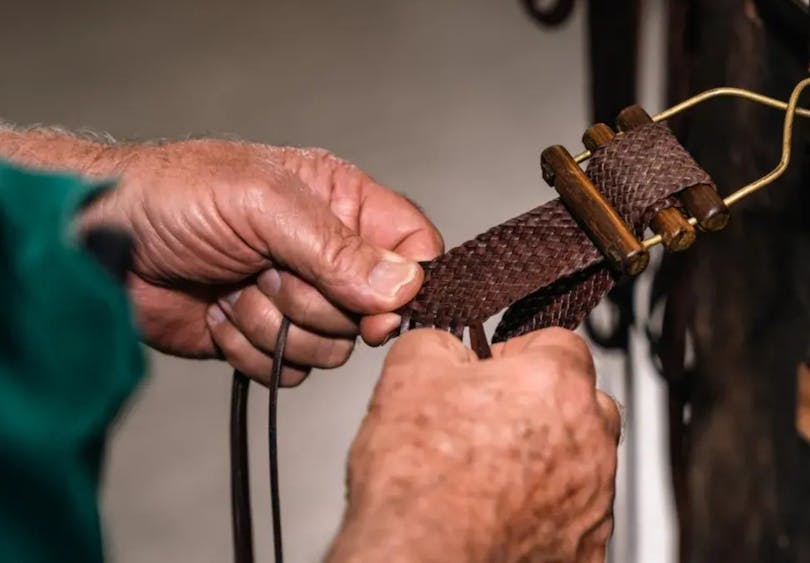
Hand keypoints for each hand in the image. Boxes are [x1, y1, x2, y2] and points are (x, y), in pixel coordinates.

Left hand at [77, 139, 442, 384]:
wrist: (98, 244)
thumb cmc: (173, 197)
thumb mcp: (262, 204)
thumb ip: (337, 248)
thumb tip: (403, 287)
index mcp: (341, 202)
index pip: (413, 247)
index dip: (404, 285)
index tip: (374, 310)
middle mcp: (327, 254)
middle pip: (373, 310)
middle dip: (313, 302)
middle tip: (264, 270)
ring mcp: (297, 299)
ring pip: (333, 347)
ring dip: (275, 324)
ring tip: (234, 285)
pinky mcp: (266, 338)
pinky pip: (292, 371)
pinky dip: (251, 350)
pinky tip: (220, 312)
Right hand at [329, 328, 620, 562]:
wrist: (422, 562)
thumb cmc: (420, 481)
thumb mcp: (409, 372)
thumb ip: (441, 341)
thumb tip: (448, 345)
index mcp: (558, 383)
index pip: (558, 344)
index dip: (516, 356)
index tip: (489, 374)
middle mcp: (591, 438)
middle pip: (580, 403)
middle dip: (543, 408)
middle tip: (490, 425)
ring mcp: (595, 499)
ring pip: (580, 461)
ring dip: (546, 461)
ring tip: (490, 477)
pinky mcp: (587, 548)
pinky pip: (575, 516)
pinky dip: (546, 513)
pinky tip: (503, 516)